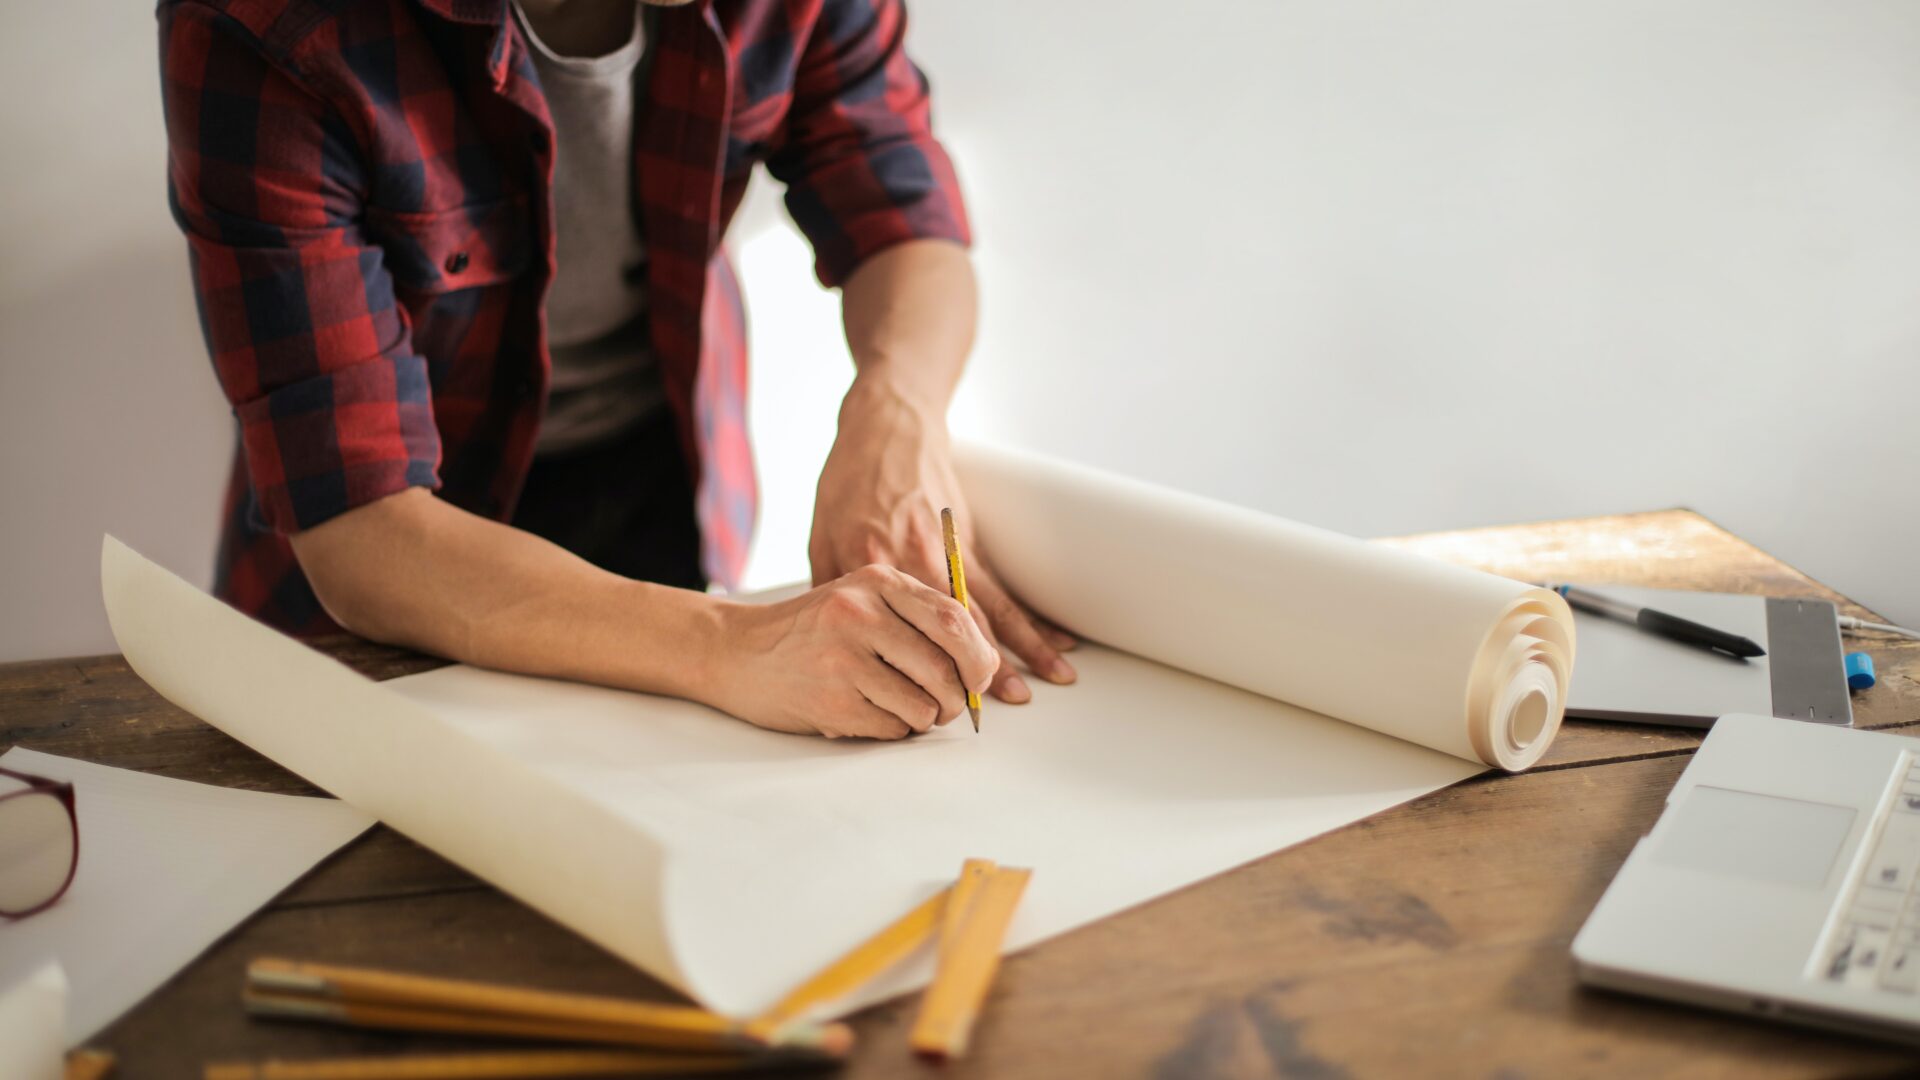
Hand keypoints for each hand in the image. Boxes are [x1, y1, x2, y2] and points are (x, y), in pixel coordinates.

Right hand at [705, 565, 998, 738]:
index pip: (954, 619)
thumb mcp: (863, 600)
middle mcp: (860, 614)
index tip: (979, 677)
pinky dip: (894, 729)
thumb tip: (986, 666)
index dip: (979, 656)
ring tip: (902, 708)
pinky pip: (893, 728)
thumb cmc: (813, 631)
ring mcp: (842, 658)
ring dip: (924, 718)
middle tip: (947, 705)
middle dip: (958, 697)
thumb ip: (919, 619)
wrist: (736, 650)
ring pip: (923, 704)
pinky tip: (870, 714)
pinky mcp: (830, 700)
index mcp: (878, 581)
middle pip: (946, 667)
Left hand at [809, 377, 1075, 703]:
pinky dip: (1032, 615)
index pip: (898, 633)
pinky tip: (1057, 639)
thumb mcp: (820, 536)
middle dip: (982, 670)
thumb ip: (830, 591)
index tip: (932, 706)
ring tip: (1052, 681)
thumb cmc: (847, 481)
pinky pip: (1003, 587)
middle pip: (953, 627)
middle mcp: (915, 562)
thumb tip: (835, 643)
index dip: (918, 671)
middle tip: (1006, 706)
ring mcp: (948, 551)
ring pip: (990, 609)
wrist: (886, 425)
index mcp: (872, 567)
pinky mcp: (968, 541)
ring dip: (1023, 648)